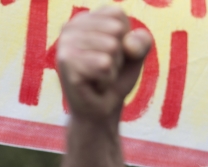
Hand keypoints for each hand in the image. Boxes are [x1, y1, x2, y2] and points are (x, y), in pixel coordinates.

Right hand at [56, 6, 152, 120]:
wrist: (100, 112)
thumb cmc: (115, 79)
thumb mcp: (135, 55)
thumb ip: (142, 41)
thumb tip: (127, 44)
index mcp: (85, 19)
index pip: (118, 15)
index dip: (125, 39)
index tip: (112, 55)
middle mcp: (70, 27)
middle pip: (116, 30)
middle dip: (119, 55)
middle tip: (105, 69)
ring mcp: (65, 44)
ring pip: (111, 47)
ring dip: (113, 68)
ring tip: (99, 77)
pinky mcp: (66, 63)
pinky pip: (105, 64)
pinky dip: (107, 79)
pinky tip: (94, 85)